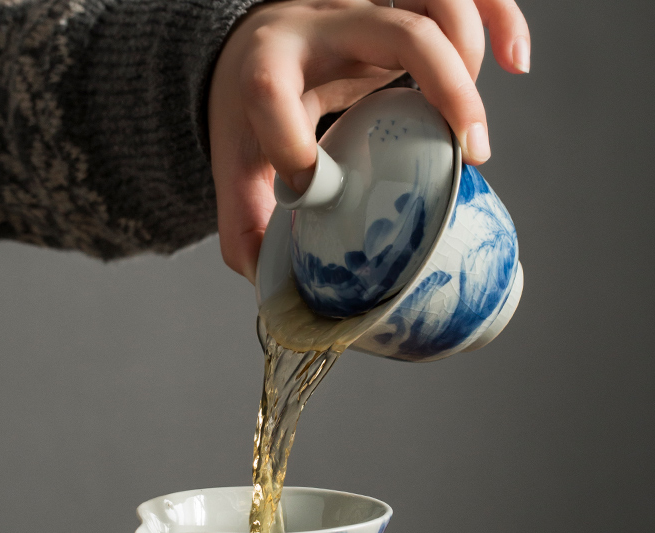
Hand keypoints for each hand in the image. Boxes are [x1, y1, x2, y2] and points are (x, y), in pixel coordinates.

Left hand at [208, 0, 529, 282]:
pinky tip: (515, 63)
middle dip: (446, 87)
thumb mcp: (235, 168)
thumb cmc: (248, 112)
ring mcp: (366, 11)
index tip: (313, 185)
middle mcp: (322, 26)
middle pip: (399, 31)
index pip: (271, 92)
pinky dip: (500, 20)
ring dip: (473, 60)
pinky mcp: (398, 8)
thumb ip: (244, 227)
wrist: (258, 49)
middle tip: (469, 154)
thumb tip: (271, 288)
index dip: (293, 143)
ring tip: (472, 133)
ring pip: (439, 1)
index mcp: (267, 68)